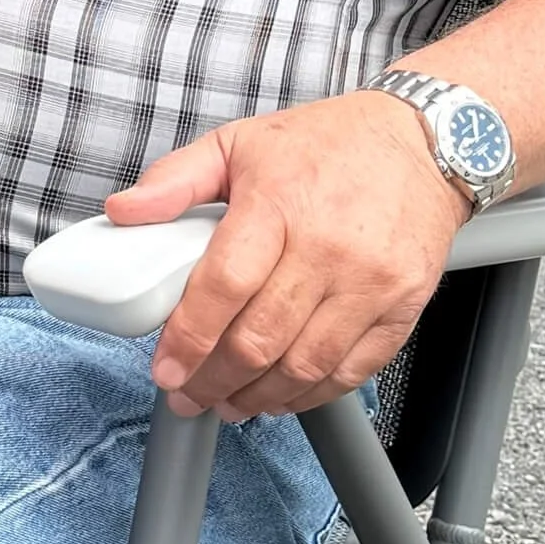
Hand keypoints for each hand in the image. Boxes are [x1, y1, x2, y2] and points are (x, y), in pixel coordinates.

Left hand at [105, 93, 471, 419]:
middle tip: (186, 394)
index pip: (224, 285)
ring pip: (303, 367)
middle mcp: (327, 247)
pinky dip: (308, 395)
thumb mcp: (240, 141)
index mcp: (278, 202)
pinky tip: (279, 396)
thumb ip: (177, 179)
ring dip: (256, 397)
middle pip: (260, 338)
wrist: (421, 143)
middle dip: (212, 380)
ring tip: (226, 402)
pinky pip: (350, 372)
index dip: (188, 337)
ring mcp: (370, 283)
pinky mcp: (402, 309)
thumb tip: (123, 210)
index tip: (165, 367)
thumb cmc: (328, 143)